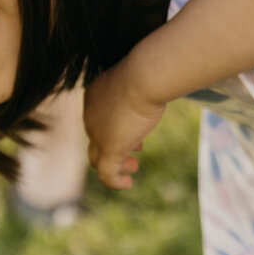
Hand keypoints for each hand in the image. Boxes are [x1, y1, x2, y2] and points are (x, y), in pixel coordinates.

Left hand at [83, 59, 167, 190]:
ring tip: (132, 167)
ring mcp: (98, 133)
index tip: (136, 131)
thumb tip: (162, 84)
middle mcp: (91, 115)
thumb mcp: (142, 78)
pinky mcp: (109, 148)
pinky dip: (114, 181)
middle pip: (97, 136)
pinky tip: (127, 183)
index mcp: (95, 95)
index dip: (116, 126)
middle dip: (116, 143)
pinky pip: (105, 173)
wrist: (144, 77)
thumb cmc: (148, 71)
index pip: (99, 117)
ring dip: (115, 164)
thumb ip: (145, 86)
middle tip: (137, 149)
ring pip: (97, 157)